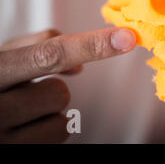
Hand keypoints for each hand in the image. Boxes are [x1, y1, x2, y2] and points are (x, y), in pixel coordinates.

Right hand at [0, 27, 135, 142]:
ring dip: (47, 113)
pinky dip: (46, 131)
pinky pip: (57, 139)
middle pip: (59, 93)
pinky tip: (21, 128)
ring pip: (62, 121)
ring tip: (18, 112)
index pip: (48, 56)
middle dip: (48, 90)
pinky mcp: (15, 156)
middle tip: (21, 94)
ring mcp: (0, 141)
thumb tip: (79, 66)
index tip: (127, 37)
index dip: (92, 45)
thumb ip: (37, 47)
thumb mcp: (1, 57)